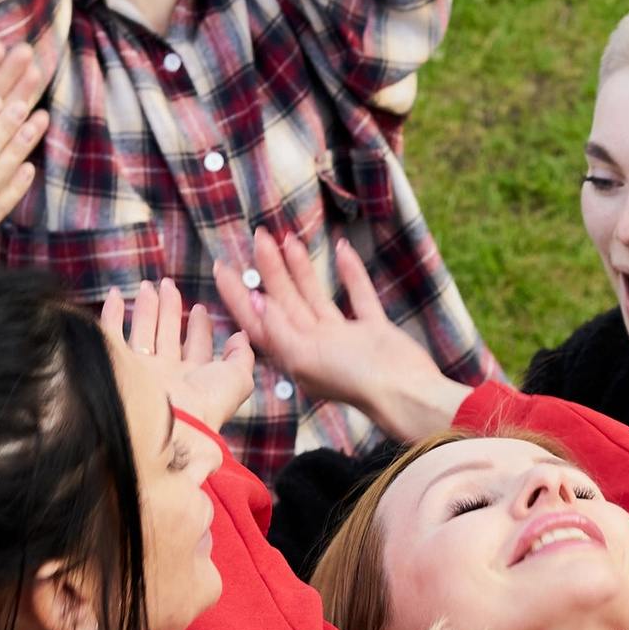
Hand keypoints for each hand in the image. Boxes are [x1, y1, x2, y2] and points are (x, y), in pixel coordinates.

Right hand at [100, 277, 253, 445]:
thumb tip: (241, 337)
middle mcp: (167, 376)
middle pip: (168, 334)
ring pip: (142, 331)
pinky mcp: (118, 364)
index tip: (201, 309)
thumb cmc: (206, 404)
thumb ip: (242, 357)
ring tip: (149, 286)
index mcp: (194, 380)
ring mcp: (141, 371)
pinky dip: (112, 314)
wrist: (167, 422)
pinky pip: (111, 334)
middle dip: (170, 310)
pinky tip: (115, 294)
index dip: (200, 328)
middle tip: (169, 285)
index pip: (197, 348)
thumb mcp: (237, 379)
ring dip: (146, 308)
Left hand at [218, 225, 465, 441]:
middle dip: (270, 269)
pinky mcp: (373, 330)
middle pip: (284, 301)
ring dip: (301, 268)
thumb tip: (256, 301)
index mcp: (294, 355)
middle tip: (259, 236)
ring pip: (315, 296)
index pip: (257, 320)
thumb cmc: (355, 381)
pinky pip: (358, 295)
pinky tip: (341, 250)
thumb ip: (279, 329)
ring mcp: (345, 338)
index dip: (237, 294)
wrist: (406, 393)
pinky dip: (350, 273)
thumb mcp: (306, 357)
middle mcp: (315, 346)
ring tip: (289, 238)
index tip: (222, 265)